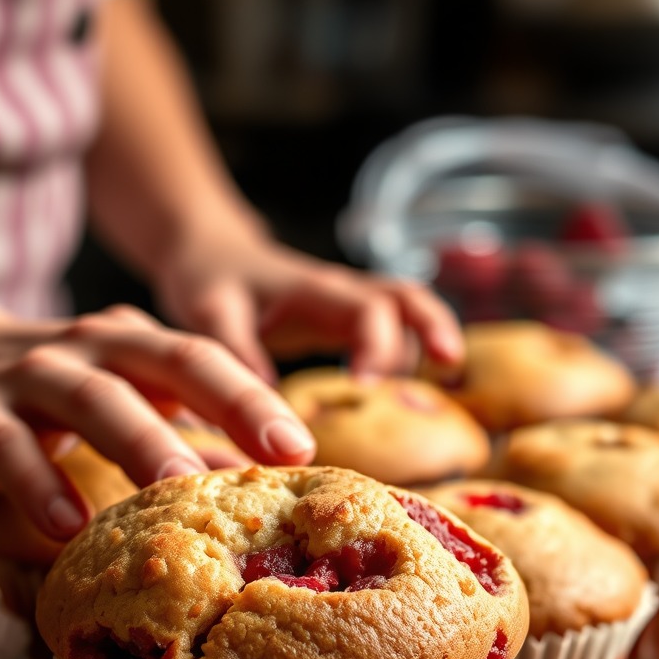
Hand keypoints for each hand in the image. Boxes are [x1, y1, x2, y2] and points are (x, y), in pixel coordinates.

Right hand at [0, 305, 316, 540]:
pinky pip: (5, 445)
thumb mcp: (110, 403)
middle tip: (276, 455)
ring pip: (89, 399)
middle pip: (164, 363)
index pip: (202, 359)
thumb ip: (173, 434)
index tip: (304, 448)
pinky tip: (67, 525)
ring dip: (136, 441)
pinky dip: (37, 481)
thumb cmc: (39, 399)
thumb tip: (251, 485)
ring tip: (177, 490)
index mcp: (128, 346)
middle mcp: (84, 350)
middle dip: (226, 404)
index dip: (255, 398)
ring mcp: (22, 376)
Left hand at [150, 225, 462, 381]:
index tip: (367, 386)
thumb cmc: (211, 282)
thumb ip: (237, 353)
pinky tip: (409, 393)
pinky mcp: (346, 320)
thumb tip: (265, 404)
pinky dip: (410, 353)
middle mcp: (341, 292)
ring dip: (430, 338)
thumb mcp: (210, 315)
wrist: (209, 254)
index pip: (365, 309)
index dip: (377, 346)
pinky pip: (392, 328)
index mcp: (313, 290)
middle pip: (406, 297)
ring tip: (447, 381)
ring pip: (407, 309)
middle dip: (433, 327)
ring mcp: (348, 304)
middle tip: (450, 364)